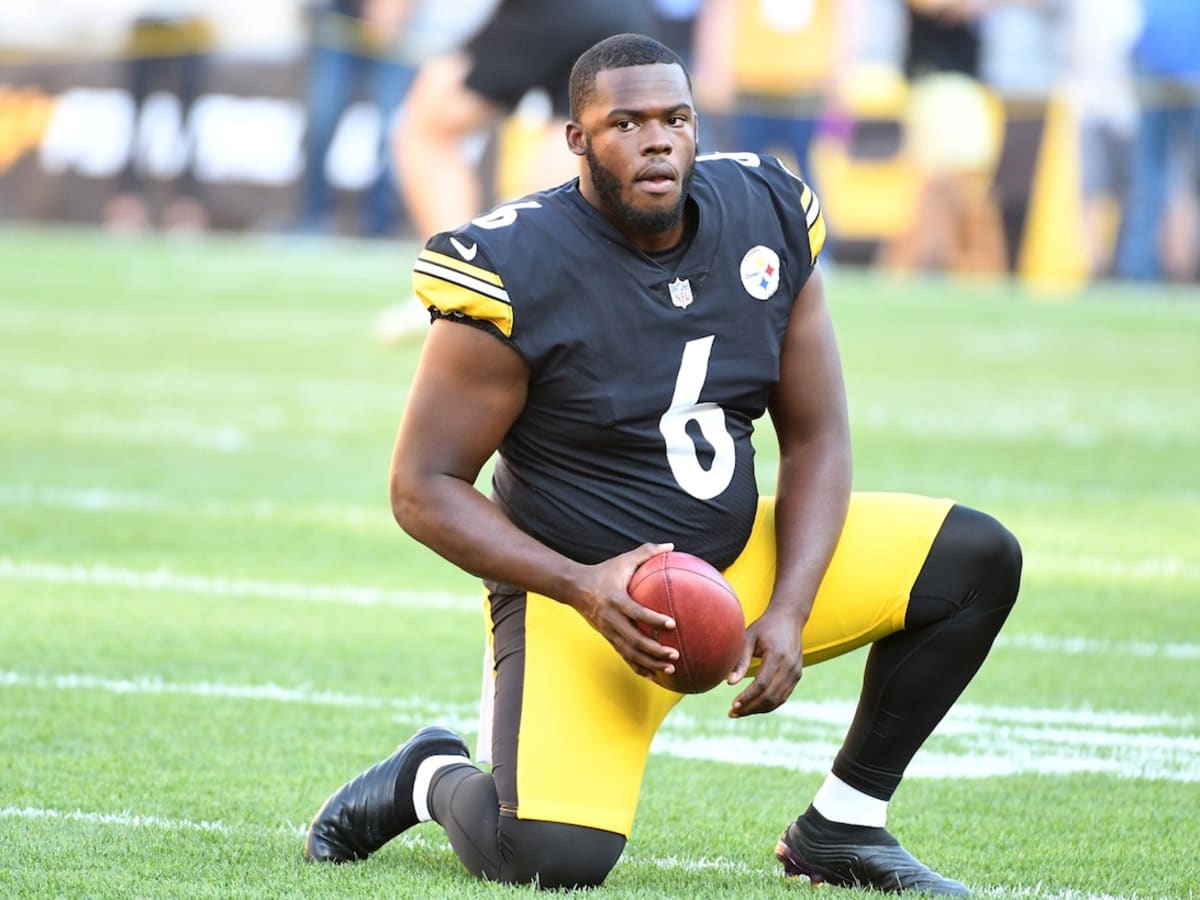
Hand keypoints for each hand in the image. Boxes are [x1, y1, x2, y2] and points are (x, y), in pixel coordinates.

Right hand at [571, 542, 679, 678]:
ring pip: (630, 653)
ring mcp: (608, 631)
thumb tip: (672, 546)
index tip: (672, 624)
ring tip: (671, 668)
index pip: (636, 612)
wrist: (575, 587)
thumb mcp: (623, 560)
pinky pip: (624, 656)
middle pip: (634, 640)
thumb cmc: (604, 571)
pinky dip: (639, 667)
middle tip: (676, 653)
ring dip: (650, 663)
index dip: (653, 620)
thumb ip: (647, 552)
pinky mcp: (608, 638)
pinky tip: (654, 674)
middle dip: (655, 650)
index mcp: (615, 599)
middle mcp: (611, 619)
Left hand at [727, 606, 803, 717]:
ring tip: (740, 712)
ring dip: (758, 709)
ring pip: (778, 700)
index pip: (762, 684)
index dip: (747, 697)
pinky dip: (768, 704)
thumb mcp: (748, 637)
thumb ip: (740, 660)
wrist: (789, 618)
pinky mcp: (797, 676)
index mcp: (777, 656)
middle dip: (750, 708)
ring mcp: (796, 672)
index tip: (733, 705)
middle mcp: (790, 666)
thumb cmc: (765, 627)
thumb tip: (729, 683)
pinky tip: (754, 706)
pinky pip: (783, 696)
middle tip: (732, 713)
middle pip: (770, 696)